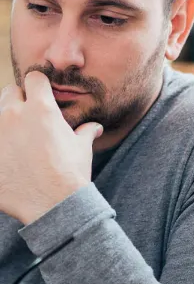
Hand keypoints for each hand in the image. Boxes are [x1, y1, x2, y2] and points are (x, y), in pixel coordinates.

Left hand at [0, 72, 102, 224]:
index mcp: (40, 109)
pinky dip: (3, 150)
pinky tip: (13, 162)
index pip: (34, 79)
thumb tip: (94, 127)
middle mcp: (13, 115)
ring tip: (21, 144)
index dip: (40, 86)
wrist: (53, 205)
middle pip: (10, 92)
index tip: (43, 96)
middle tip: (31, 120)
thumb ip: (85, 132)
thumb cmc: (70, 174)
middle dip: (20, 101)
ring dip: (8, 124)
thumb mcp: (82, 149)